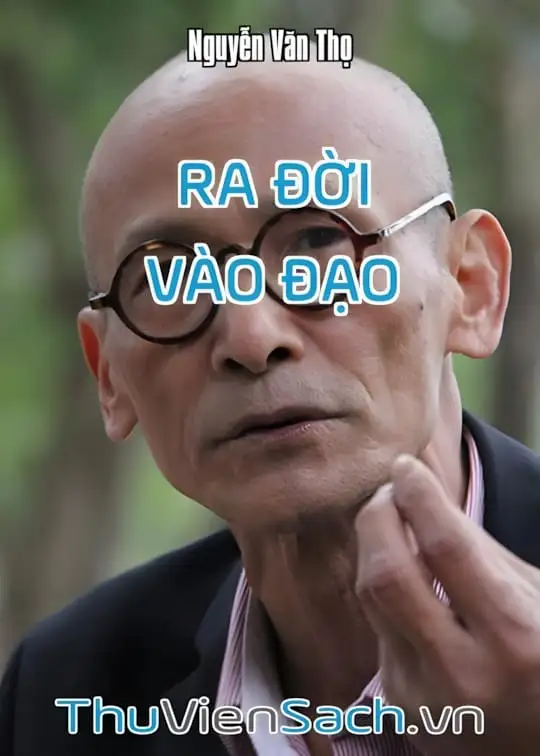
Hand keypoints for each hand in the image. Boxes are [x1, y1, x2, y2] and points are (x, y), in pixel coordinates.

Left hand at [354, 455, 539, 754]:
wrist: (537, 752)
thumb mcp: (537, 598)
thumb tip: (423, 499)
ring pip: (370, 596)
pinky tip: (398, 571)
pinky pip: (377, 625)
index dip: (418, 495)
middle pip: (388, 572)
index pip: (446, 546)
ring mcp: (423, 694)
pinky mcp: (398, 704)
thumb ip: (482, 552)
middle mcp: (464, 672)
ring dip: (372, 546)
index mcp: (516, 638)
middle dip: (377, 515)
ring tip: (388, 520)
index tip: (406, 466)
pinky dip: (382, 586)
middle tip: (388, 491)